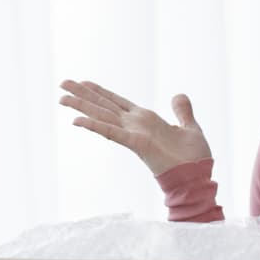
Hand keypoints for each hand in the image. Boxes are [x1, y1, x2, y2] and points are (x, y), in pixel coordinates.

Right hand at [59, 79, 212, 176]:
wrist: (198, 177)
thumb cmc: (194, 158)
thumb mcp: (190, 127)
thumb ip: (182, 111)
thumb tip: (179, 95)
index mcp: (145, 119)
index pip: (117, 101)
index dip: (100, 91)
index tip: (83, 81)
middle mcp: (135, 125)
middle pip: (104, 105)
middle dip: (83, 94)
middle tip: (62, 83)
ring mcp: (134, 134)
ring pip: (102, 116)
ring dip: (82, 106)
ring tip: (61, 98)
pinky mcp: (137, 144)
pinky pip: (112, 133)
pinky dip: (95, 126)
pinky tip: (78, 120)